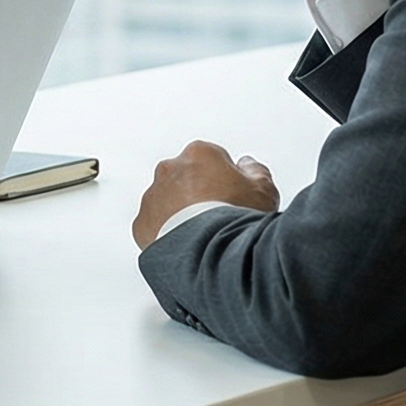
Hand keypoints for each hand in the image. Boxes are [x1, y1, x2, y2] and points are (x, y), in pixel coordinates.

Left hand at [131, 140, 279, 247]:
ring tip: (203, 235)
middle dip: (198, 193)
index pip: (212, 159)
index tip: (234, 197)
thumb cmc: (236, 218)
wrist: (211, 251)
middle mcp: (170, 169)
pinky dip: (165, 233)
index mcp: (199, 153)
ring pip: (167, 201)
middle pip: (186, 177)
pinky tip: (187, 245)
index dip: (226, 180)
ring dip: (180, 213)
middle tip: (218, 217)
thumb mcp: (263, 190)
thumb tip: (248, 166)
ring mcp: (153, 196)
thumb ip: (256, 171)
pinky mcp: (142, 223)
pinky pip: (153, 225)